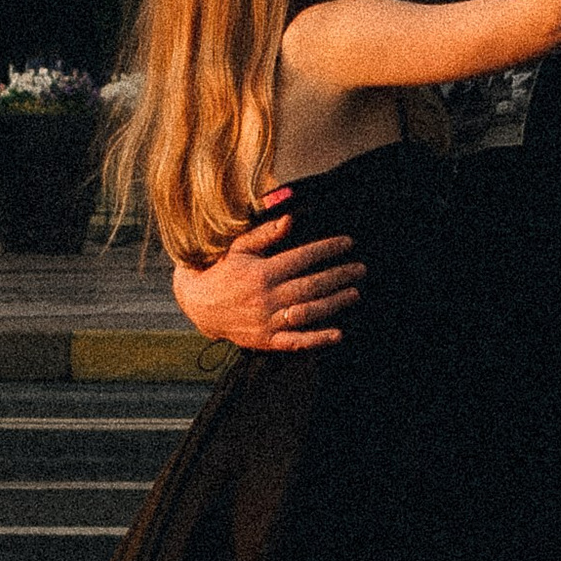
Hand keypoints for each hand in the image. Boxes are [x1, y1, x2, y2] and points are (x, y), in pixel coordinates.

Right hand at [171, 206, 364, 351]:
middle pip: (311, 285)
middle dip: (340, 276)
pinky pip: (296, 341)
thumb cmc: (224, 270)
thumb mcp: (239, 247)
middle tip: (361, 269)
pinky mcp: (266, 340)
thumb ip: (266, 235)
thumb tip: (291, 219)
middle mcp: (266, 297)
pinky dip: (317, 339)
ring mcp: (267, 321)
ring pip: (308, 312)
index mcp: (261, 272)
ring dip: (335, 303)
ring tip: (355, 293)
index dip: (328, 249)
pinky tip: (338, 333)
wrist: (200, 305)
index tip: (348, 243)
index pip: (303, 257)